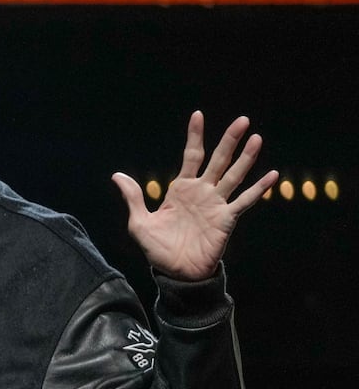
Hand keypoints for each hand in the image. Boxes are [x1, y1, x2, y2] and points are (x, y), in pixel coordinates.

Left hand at [113, 112, 277, 280]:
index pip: (191, 156)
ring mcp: (216, 204)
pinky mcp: (226, 219)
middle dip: (229, 140)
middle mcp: (202, 192)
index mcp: (181, 189)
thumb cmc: (158, 249)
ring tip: (257, 138)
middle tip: (242, 120)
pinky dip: (259, 188)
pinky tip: (272, 175)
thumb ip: (134, 198)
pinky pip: (245, 201)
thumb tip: (117, 176)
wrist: (175, 273)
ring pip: (234, 175)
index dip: (195, 136)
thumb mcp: (140, 223)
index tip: (198, 115)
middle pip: (218, 160)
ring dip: (246, 158)